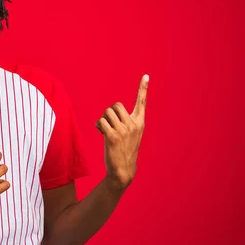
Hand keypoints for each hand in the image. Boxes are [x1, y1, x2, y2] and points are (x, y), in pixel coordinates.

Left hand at [95, 74, 148, 189]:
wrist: (123, 169)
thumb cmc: (124, 150)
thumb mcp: (130, 134)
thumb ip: (125, 122)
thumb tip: (109, 113)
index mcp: (139, 122)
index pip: (141, 102)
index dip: (143, 88)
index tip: (146, 75)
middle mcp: (133, 124)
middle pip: (116, 105)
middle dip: (109, 113)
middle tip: (110, 124)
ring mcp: (123, 130)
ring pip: (107, 112)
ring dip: (103, 120)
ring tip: (106, 130)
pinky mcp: (112, 136)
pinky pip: (101, 121)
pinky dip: (99, 126)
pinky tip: (102, 134)